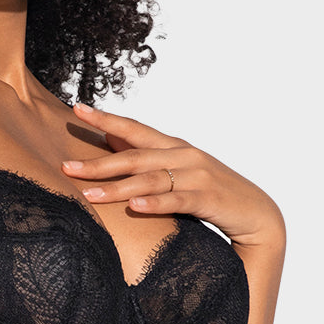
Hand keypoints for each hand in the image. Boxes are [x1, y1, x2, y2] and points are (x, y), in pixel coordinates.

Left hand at [62, 104, 283, 248]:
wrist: (257, 214)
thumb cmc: (210, 192)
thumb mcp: (177, 171)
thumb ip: (147, 157)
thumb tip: (109, 142)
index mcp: (173, 146)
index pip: (134, 129)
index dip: (106, 119)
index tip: (77, 109)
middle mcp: (184, 155)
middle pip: (134, 157)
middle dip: (98, 162)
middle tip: (66, 166)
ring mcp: (197, 175)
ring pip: (150, 179)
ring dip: (118, 188)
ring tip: (90, 195)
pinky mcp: (209, 199)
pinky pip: (178, 201)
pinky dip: (156, 204)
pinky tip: (136, 207)